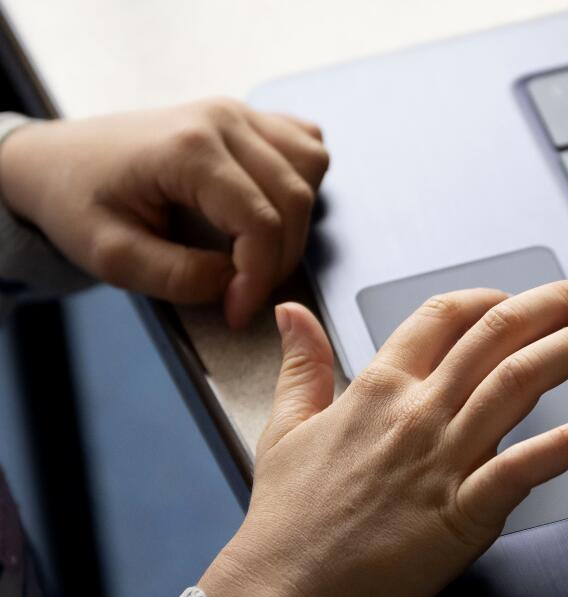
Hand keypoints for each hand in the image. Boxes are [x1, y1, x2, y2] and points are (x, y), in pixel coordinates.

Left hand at [0, 99, 328, 328]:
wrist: (55, 162)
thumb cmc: (77, 201)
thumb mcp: (113, 257)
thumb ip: (180, 278)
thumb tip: (236, 283)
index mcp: (187, 149)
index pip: (261, 222)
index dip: (260, 277)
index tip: (238, 310)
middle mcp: (222, 121)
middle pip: (294, 199)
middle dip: (279, 259)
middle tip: (245, 292)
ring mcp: (238, 113)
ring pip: (311, 168)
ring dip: (298, 220)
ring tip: (259, 251)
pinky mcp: (246, 118)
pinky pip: (306, 146)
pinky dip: (305, 181)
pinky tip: (275, 207)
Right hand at [198, 280, 567, 596]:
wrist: (280, 593)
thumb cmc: (285, 520)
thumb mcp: (284, 428)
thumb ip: (302, 366)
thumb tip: (291, 313)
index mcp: (377, 390)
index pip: (444, 316)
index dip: (489, 299)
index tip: (517, 299)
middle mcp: (416, 413)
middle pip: (496, 335)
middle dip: (553, 306)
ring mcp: (442, 460)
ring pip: (519, 383)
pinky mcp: (463, 512)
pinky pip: (526, 467)